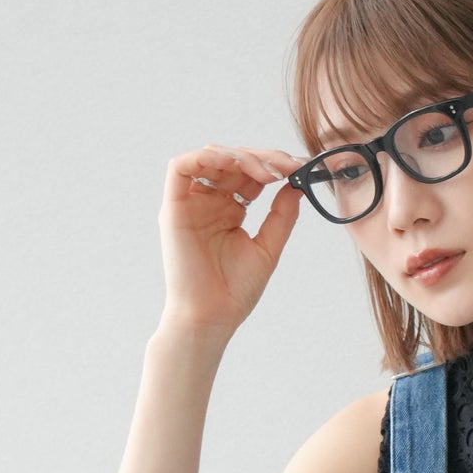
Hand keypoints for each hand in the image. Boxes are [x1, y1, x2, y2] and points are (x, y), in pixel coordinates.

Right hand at [159, 143, 307, 334]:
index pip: (249, 175)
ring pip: (209, 158)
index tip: (298, 167)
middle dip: (261, 157)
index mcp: (230, 212)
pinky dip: (206, 157)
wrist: (211, 317)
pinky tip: (233, 162)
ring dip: (239, 155)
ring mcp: (190, 204)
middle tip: (287, 165)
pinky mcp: (173, 208)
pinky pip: (180, 167)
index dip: (272, 165)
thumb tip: (296, 185)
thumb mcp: (267, 248)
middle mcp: (208, 203)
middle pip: (232, 162)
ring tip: (267, 170)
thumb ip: (281, 216)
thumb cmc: (235, 290)